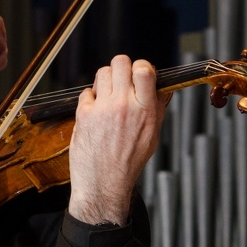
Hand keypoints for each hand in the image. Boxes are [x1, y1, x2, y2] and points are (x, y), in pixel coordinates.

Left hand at [68, 55, 169, 225]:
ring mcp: (102, 109)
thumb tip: (163, 87)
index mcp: (145, 110)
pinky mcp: (84, 114)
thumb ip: (158, 108)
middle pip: (121, 62)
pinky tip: (95, 111)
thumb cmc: (129, 162)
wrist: (104, 184)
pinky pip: (87, 91)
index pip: (144, 69)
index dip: (141, 66)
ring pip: (102, 73)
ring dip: (105, 81)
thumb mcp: (153, 135)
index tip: (140, 74)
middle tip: (121, 81)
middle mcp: (123, 106)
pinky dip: (91, 98)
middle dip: (122, 68)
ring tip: (108, 96)